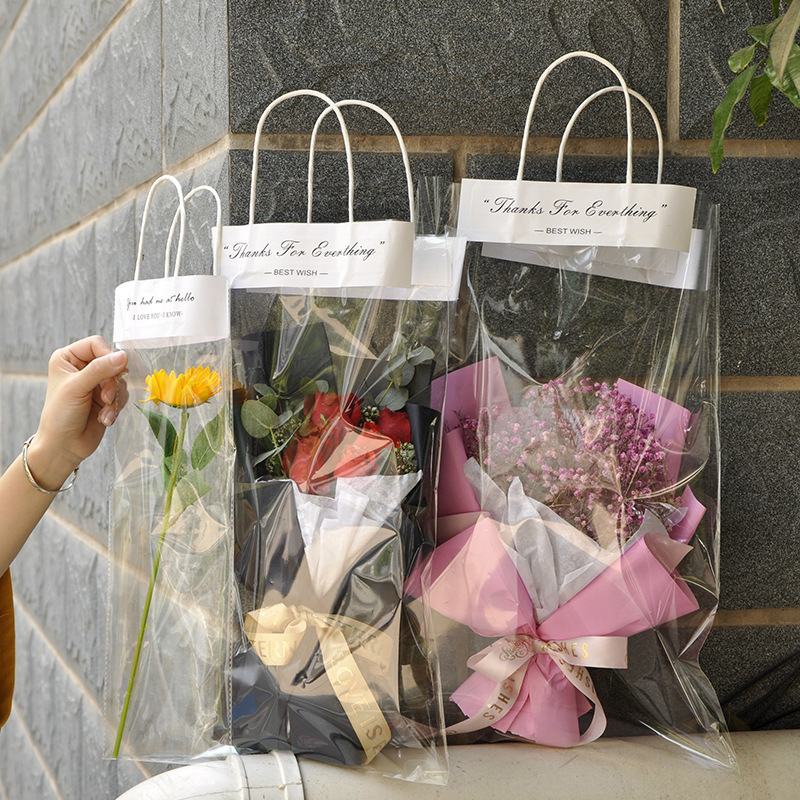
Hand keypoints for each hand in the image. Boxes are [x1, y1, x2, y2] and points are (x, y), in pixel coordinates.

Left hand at [26, 336, 128, 490]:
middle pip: (112, 362)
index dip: (107, 356)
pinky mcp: (106, 399)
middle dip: (112, 381)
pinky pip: (122, 395)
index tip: (112, 371)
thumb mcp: (77, 388)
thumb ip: (100, 369)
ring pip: (120, 380)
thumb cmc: (60, 415)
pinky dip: (116, 407)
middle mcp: (82, 368)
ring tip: (104, 410)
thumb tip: (123, 356)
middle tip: (105, 396)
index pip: (96, 344)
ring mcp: (95, 384)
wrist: (64, 446)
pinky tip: (106, 418)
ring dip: (115, 397)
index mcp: (68, 359)